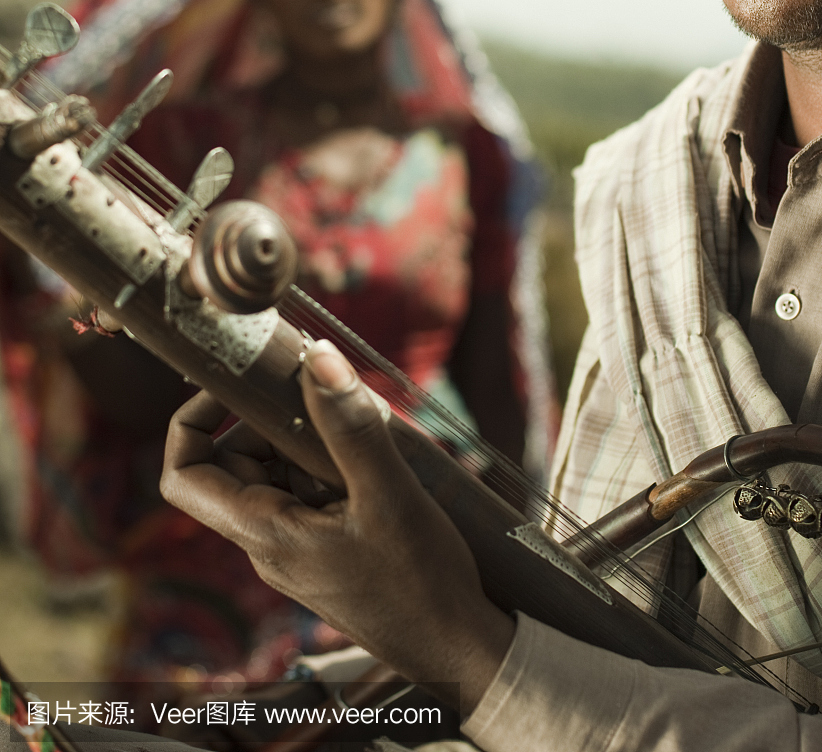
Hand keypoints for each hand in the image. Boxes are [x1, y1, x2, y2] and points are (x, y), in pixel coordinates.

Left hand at [160, 341, 515, 710]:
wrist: (455, 646)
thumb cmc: (421, 582)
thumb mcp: (388, 495)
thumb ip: (350, 427)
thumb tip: (317, 356)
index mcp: (264, 533)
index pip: (185, 475)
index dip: (193, 420)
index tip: (237, 382)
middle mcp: (270, 541)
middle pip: (237, 463)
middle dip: (273, 420)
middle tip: (326, 396)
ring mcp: (298, 547)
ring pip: (280, 473)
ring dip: (312, 440)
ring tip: (364, 430)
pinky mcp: (328, 548)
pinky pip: (312, 491)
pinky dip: (335, 463)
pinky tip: (378, 459)